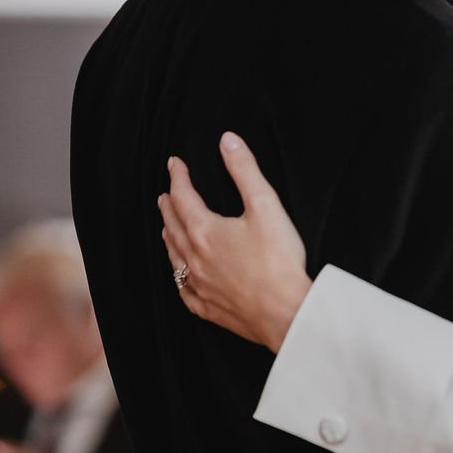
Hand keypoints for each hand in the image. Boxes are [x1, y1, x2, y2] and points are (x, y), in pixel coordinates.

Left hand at [159, 134, 312, 352]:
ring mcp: (199, 286)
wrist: (285, 312)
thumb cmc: (278, 260)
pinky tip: (181, 275)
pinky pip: (183, 290)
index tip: (175, 164)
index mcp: (205, 231)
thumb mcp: (265, 205)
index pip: (183, 196)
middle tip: (166, 193)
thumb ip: (245, 170)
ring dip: (169, 236)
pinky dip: (178, 275)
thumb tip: (228, 140)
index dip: (178, 177)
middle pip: (174, 226)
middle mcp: (195, 258)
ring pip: (174, 256)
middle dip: (169, 205)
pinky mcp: (208, 308)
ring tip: (168, 227)